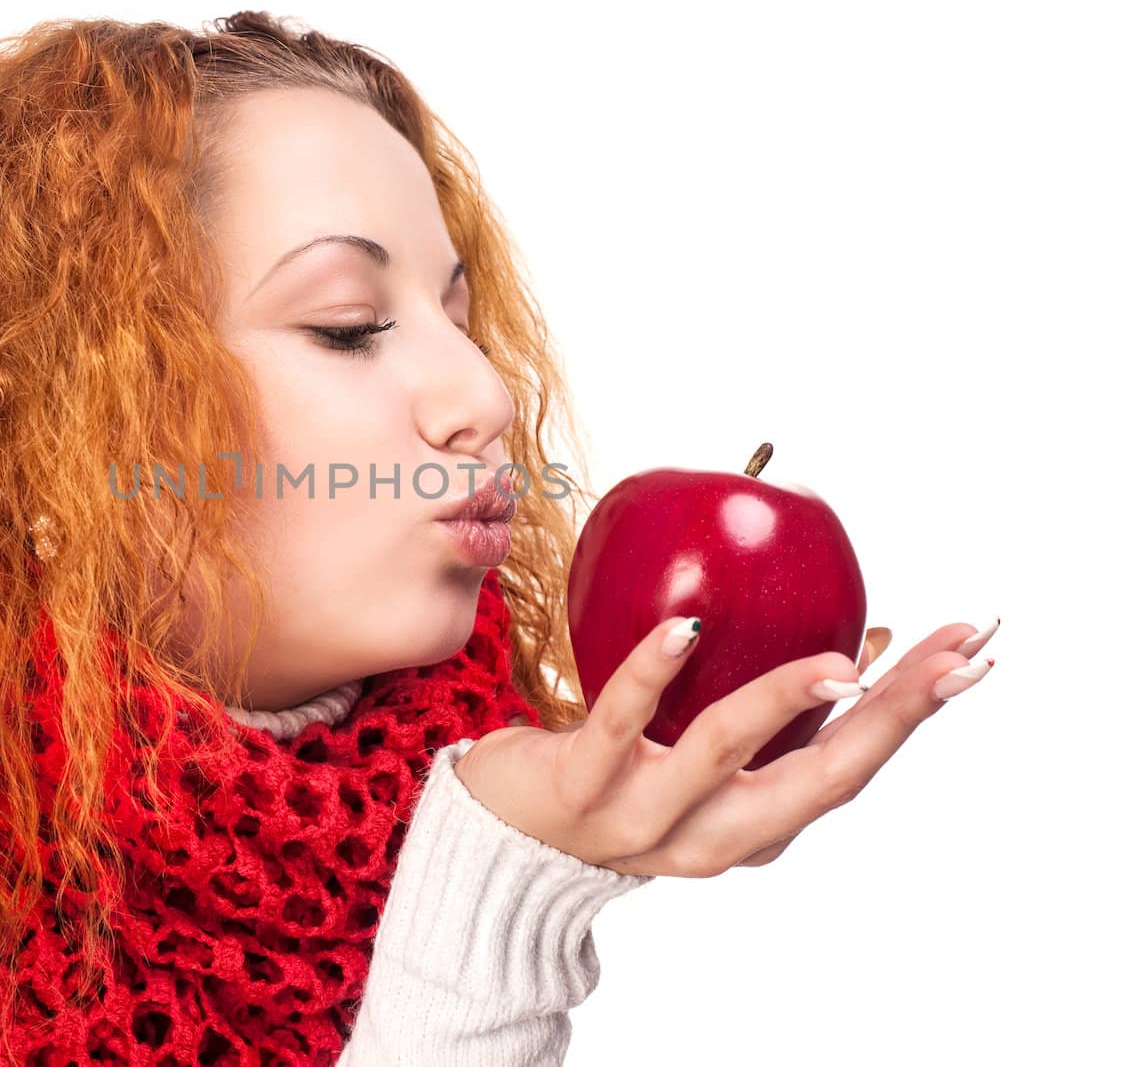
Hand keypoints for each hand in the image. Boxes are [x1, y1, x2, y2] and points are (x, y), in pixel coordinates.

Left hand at [452, 615, 998, 877]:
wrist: (501, 844)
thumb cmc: (617, 778)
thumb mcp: (702, 760)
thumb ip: (772, 715)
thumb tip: (859, 639)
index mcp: (752, 830)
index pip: (852, 769)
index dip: (915, 713)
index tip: (972, 652)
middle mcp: (711, 837)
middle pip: (820, 777)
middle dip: (894, 714)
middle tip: (953, 651)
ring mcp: (643, 817)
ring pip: (725, 753)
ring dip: (787, 701)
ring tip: (838, 658)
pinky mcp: (579, 787)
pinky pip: (620, 721)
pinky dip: (654, 673)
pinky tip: (686, 629)